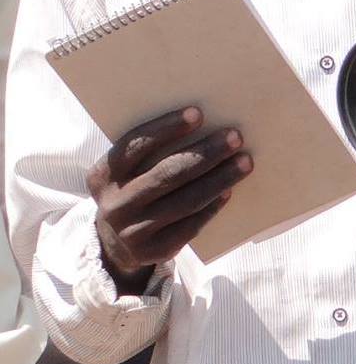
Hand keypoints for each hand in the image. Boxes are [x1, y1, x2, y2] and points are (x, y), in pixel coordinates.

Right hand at [88, 107, 252, 291]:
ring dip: (219, 179)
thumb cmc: (133, 189)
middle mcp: (115, 204)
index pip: (134, 146)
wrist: (117, 242)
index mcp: (103, 176)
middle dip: (205, 153)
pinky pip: (190, 225)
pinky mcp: (154, 251)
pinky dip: (213, 206)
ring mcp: (133, 231)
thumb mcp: (128, 171)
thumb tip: (202, 122)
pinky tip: (230, 190)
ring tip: (245, 161)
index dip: (166, 129)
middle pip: (166, 174)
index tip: (198, 113)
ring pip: (185, 201)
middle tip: (234, 136)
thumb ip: (150, 152)